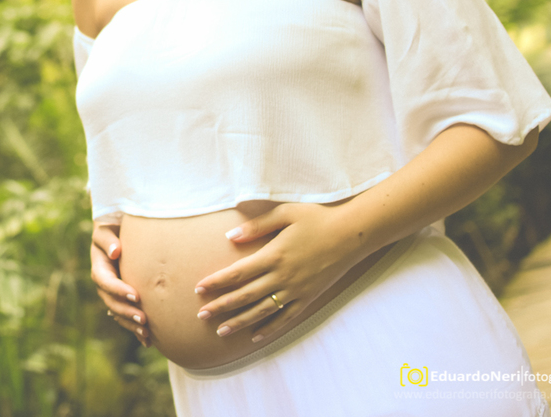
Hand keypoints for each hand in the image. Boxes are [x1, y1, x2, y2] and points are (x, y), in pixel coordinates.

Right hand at [90, 221, 150, 347]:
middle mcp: (104, 283)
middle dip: (126, 312)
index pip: (105, 281)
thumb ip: (108, 239)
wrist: (118, 232)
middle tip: (144, 319)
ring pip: (118, 313)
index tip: (135, 295)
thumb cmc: (114, 228)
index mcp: (99, 267)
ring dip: (131, 324)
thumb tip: (114, 252)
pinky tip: (149, 341)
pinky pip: (126, 316)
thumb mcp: (106, 229)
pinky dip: (135, 329)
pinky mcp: (122, 299)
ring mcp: (112, 293)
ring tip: (147, 332)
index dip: (118, 290)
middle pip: (111, 302)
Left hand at [192, 202, 363, 342]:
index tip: (198, 289)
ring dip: (240, 322)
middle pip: (245, 296)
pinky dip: (270, 328)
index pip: (237, 273)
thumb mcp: (285, 213)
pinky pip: (286, 317)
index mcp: (274, 254)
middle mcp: (283, 276)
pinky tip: (256, 337)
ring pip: (262, 311)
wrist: (352, 233)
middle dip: (221, 306)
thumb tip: (230, 237)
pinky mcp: (309, 297)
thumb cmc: (317, 218)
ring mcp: (296, 290)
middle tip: (201, 315)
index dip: (217, 282)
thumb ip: (257, 226)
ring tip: (221, 331)